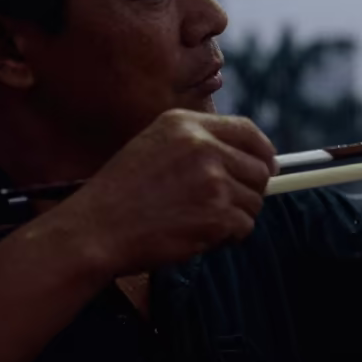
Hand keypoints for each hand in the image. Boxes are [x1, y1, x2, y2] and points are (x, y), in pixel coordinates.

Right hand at [63, 111, 277, 275]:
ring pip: (254, 200)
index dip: (263, 151)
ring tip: (202, 221)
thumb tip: (251, 156)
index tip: (267, 167)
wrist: (94, 230)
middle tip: (227, 204)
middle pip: (259, 168)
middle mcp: (203, 146)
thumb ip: (200, 141)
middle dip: (250, 190)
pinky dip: (228, 237)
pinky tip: (200, 235)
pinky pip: (243, 227)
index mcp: (187, 124)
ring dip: (236, 216)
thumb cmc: (122, 192)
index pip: (248, 130)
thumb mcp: (156, 143)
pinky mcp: (214, 215)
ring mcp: (211, 180)